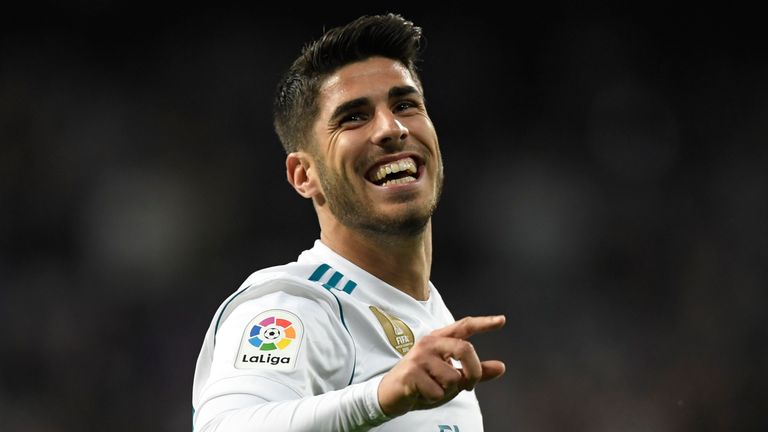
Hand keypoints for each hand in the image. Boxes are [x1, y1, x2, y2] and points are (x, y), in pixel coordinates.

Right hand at [377, 315, 505, 416]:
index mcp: (439, 339)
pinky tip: (422, 394)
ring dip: (448, 391)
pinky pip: (438, 392)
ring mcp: (419, 357)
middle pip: (465, 349)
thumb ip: (475, 371)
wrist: (391, 395)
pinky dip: (435, 399)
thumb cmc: (423, 383)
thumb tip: (501, 367)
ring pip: (453, 377)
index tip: (502, 320)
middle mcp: (429, 343)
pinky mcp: (411, 373)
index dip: (484, 323)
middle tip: (469, 386)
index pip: (464, 326)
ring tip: (433, 389)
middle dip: (474, 372)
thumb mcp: (452, 377)